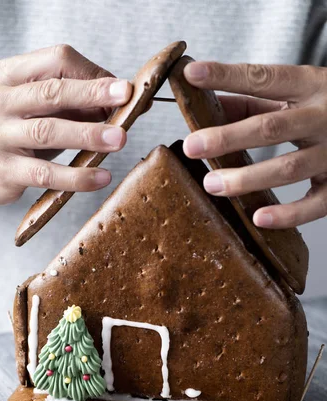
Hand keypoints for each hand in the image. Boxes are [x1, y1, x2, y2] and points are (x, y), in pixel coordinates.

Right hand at [0, 45, 131, 203]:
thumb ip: (82, 103)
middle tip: (125, 102)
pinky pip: (44, 174)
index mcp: (9, 74)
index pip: (56, 61)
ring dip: (87, 135)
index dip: (92, 75)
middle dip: (92, 96)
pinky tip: (100, 177)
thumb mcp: (45, 110)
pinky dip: (75, 177)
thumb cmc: (22, 134)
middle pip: (50, 92)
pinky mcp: (2, 170)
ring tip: (119, 141)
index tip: (124, 89)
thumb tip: (132, 103)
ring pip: (46, 131)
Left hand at [183, 61, 326, 227]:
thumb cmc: (326, 109)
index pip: (264, 78)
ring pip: (289, 168)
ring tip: (212, 184)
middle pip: (271, 127)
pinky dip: (287, 214)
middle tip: (193, 146)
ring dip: (246, 179)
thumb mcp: (298, 94)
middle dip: (227, 137)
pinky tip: (258, 218)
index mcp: (311, 86)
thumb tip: (207, 104)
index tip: (193, 75)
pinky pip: (315, 205)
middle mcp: (324, 117)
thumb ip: (254, 101)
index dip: (227, 76)